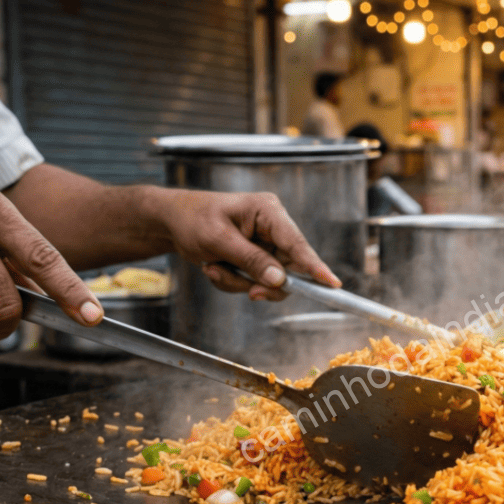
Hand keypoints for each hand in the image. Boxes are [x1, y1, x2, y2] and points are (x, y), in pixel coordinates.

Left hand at [152, 189, 340, 300]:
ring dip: (239, 281)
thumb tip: (280, 280)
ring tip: (213, 267)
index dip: (315, 266)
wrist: (172, 222)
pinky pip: (253, 281)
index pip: (297, 244)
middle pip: (287, 269)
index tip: (332, 284)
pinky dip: (232, 281)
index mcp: (268, 212)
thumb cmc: (193, 220)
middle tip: (248, 291)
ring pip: (268, 280)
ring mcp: (264, 244)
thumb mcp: (219, 240)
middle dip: (259, 281)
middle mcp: (272, 228)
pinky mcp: (255, 258)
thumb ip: (251, 260)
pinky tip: (214, 267)